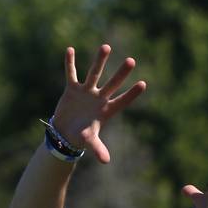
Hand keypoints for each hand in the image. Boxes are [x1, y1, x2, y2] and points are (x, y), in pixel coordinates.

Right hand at [52, 44, 146, 163]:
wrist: (64, 133)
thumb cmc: (80, 137)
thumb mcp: (89, 141)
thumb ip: (98, 149)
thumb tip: (106, 161)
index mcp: (106, 110)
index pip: (122, 101)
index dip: (131, 94)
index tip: (143, 84)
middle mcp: (99, 98)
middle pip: (112, 83)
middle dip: (121, 73)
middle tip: (132, 61)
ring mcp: (86, 92)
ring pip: (94, 73)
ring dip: (99, 61)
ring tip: (106, 46)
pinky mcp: (72, 89)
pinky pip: (71, 73)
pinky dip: (70, 63)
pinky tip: (70, 49)